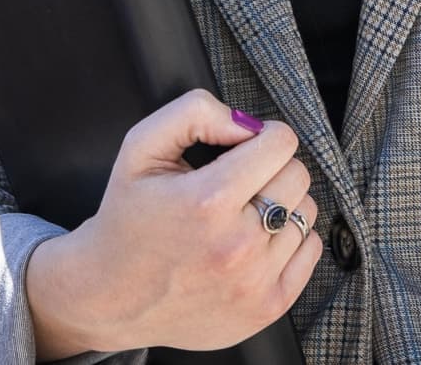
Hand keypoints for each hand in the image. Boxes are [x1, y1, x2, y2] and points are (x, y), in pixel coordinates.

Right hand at [24, 89, 320, 353]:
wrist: (110, 296)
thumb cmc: (128, 217)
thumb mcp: (141, 147)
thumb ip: (194, 113)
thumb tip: (247, 123)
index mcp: (208, 201)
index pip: (281, 143)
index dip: (262, 136)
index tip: (243, 147)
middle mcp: (237, 245)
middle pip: (298, 175)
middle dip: (271, 168)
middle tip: (239, 182)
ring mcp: (255, 282)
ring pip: (306, 213)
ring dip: (281, 205)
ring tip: (242, 214)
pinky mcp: (267, 308)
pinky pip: (311, 250)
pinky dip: (290, 239)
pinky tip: (255, 241)